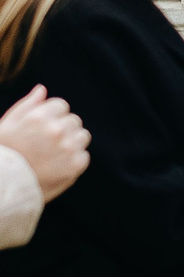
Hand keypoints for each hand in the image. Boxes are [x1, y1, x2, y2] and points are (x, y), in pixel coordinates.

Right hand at [0, 85, 86, 202]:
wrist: (3, 187)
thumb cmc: (3, 154)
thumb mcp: (6, 126)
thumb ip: (26, 105)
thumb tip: (42, 89)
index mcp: (38, 117)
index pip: (61, 105)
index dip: (51, 116)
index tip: (41, 129)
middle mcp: (56, 130)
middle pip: (74, 120)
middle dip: (63, 129)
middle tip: (45, 144)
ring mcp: (68, 147)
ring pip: (82, 136)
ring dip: (71, 142)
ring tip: (52, 155)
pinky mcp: (76, 164)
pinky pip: (84, 155)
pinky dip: (73, 160)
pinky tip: (56, 166)